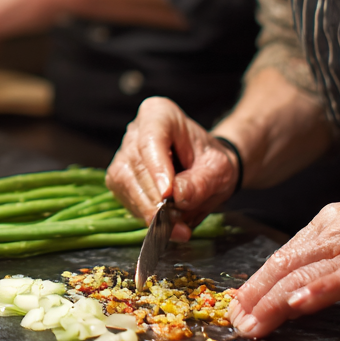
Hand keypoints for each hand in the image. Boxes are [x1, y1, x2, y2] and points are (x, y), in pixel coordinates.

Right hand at [106, 97, 240, 240]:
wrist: (208, 169)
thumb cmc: (213, 162)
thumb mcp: (219, 170)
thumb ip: (201, 181)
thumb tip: (177, 196)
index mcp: (159, 114)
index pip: (151, 139)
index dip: (157, 168)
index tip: (168, 195)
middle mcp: (135, 131)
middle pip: (135, 165)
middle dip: (155, 198)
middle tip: (179, 223)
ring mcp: (123, 153)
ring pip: (125, 183)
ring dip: (149, 210)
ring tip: (176, 226)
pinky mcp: (119, 176)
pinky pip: (124, 196)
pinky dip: (144, 214)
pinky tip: (164, 222)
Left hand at [227, 202, 339, 337]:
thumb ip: (325, 262)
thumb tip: (287, 289)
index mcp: (330, 223)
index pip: (281, 254)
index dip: (254, 282)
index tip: (235, 305)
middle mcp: (338, 230)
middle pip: (284, 263)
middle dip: (254, 294)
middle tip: (235, 320)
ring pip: (304, 272)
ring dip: (272, 300)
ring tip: (253, 322)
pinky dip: (316, 291)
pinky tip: (297, 303)